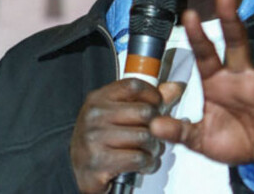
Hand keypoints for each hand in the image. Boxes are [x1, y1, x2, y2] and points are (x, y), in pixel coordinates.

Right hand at [70, 78, 164, 193]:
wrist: (77, 168)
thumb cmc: (102, 137)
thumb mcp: (118, 112)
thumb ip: (147, 99)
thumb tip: (176, 87)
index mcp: (99, 98)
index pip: (134, 85)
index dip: (153, 94)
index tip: (157, 105)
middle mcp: (95, 115)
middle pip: (144, 112)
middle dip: (156, 126)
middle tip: (154, 134)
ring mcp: (95, 139)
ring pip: (144, 137)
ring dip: (154, 147)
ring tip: (149, 150)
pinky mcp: (99, 163)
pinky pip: (138, 159)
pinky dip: (148, 163)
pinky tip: (143, 163)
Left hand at [150, 0, 253, 185]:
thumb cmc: (231, 141)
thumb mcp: (202, 140)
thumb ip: (180, 132)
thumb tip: (152, 128)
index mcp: (217, 81)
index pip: (205, 54)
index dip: (198, 35)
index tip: (189, 14)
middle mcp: (240, 75)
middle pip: (235, 42)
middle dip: (230, 18)